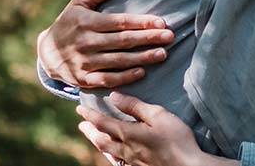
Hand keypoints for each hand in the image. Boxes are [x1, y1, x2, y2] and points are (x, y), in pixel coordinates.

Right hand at [36, 0, 173, 87]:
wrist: (46, 52)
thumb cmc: (69, 22)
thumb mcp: (79, 2)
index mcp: (87, 22)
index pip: (120, 22)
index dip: (141, 22)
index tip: (162, 22)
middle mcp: (86, 42)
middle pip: (123, 41)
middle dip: (148, 38)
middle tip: (170, 37)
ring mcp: (85, 62)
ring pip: (118, 61)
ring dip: (142, 58)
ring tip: (162, 54)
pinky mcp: (84, 79)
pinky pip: (107, 79)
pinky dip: (124, 77)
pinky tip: (141, 72)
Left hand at [76, 94, 237, 165]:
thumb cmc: (175, 139)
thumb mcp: (157, 115)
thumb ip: (135, 106)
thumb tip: (114, 96)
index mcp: (128, 134)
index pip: (103, 123)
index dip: (90, 115)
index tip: (80, 108)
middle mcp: (126, 149)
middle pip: (101, 140)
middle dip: (90, 131)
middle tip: (82, 125)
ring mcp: (132, 161)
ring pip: (109, 152)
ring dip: (98, 143)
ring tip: (94, 138)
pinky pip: (119, 162)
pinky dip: (112, 156)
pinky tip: (115, 156)